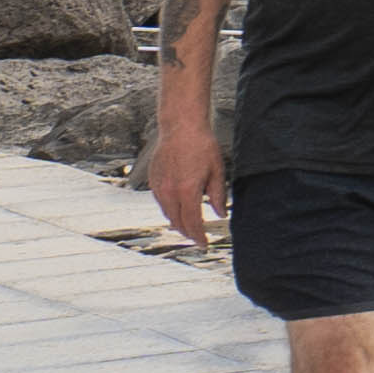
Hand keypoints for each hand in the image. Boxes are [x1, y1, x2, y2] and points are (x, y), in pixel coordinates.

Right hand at [146, 110, 221, 246]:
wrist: (181, 127)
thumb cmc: (202, 146)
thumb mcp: (218, 171)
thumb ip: (218, 195)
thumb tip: (220, 215)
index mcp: (187, 191)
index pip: (192, 222)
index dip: (199, 236)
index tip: (204, 245)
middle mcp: (170, 192)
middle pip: (177, 222)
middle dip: (188, 233)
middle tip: (198, 239)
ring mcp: (159, 186)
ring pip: (167, 213)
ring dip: (178, 222)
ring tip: (189, 227)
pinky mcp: (153, 180)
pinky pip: (161, 202)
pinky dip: (170, 209)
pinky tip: (178, 209)